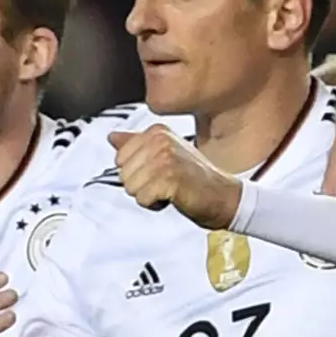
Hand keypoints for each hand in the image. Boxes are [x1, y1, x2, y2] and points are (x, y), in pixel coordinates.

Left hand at [110, 125, 241, 228]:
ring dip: (148, 195)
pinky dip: (154, 204)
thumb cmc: (195, 178)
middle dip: (141, 185)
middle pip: (123, 173)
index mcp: (157, 132)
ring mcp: (165, 157)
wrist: (223, 196)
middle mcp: (160, 140)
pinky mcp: (169, 178)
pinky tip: (172, 197)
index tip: (159, 173)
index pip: (120, 157)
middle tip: (165, 183)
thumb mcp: (164, 155)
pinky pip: (142, 199)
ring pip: (130, 187)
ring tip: (169, 189)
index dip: (136, 173)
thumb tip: (112, 137)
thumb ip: (135, 145)